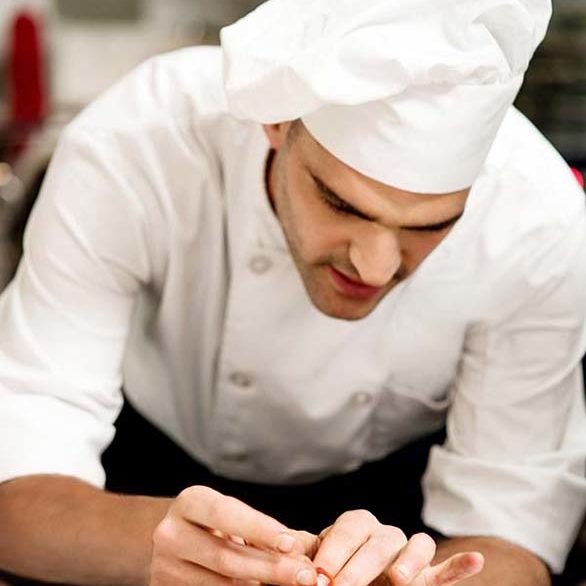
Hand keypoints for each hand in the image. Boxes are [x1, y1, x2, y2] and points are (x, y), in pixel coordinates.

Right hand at [149, 485, 318, 585]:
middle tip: (303, 575)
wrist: (176, 539)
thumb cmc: (216, 523)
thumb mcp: (233, 516)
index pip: (226, 514)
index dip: (260, 529)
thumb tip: (297, 553)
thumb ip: (259, 530)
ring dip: (258, 585)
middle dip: (269, 567)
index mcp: (189, 501)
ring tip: (289, 582)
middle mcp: (170, 532)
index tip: (291, 544)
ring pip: (220, 583)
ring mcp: (163, 565)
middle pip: (225, 556)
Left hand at [311, 510, 483, 585]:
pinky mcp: (426, 574)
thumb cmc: (329, 571)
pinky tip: (476, 561)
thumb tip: (282, 547)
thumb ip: (301, 555)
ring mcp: (407, 552)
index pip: (347, 529)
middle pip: (379, 541)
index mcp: (355, 524)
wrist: (346, 581)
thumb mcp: (313, 563)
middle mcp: (383, 533)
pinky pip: (444, 567)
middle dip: (359, 567)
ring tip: (397, 581)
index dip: (333, 551)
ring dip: (408, 561)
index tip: (317, 575)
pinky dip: (459, 565)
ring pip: (416, 545)